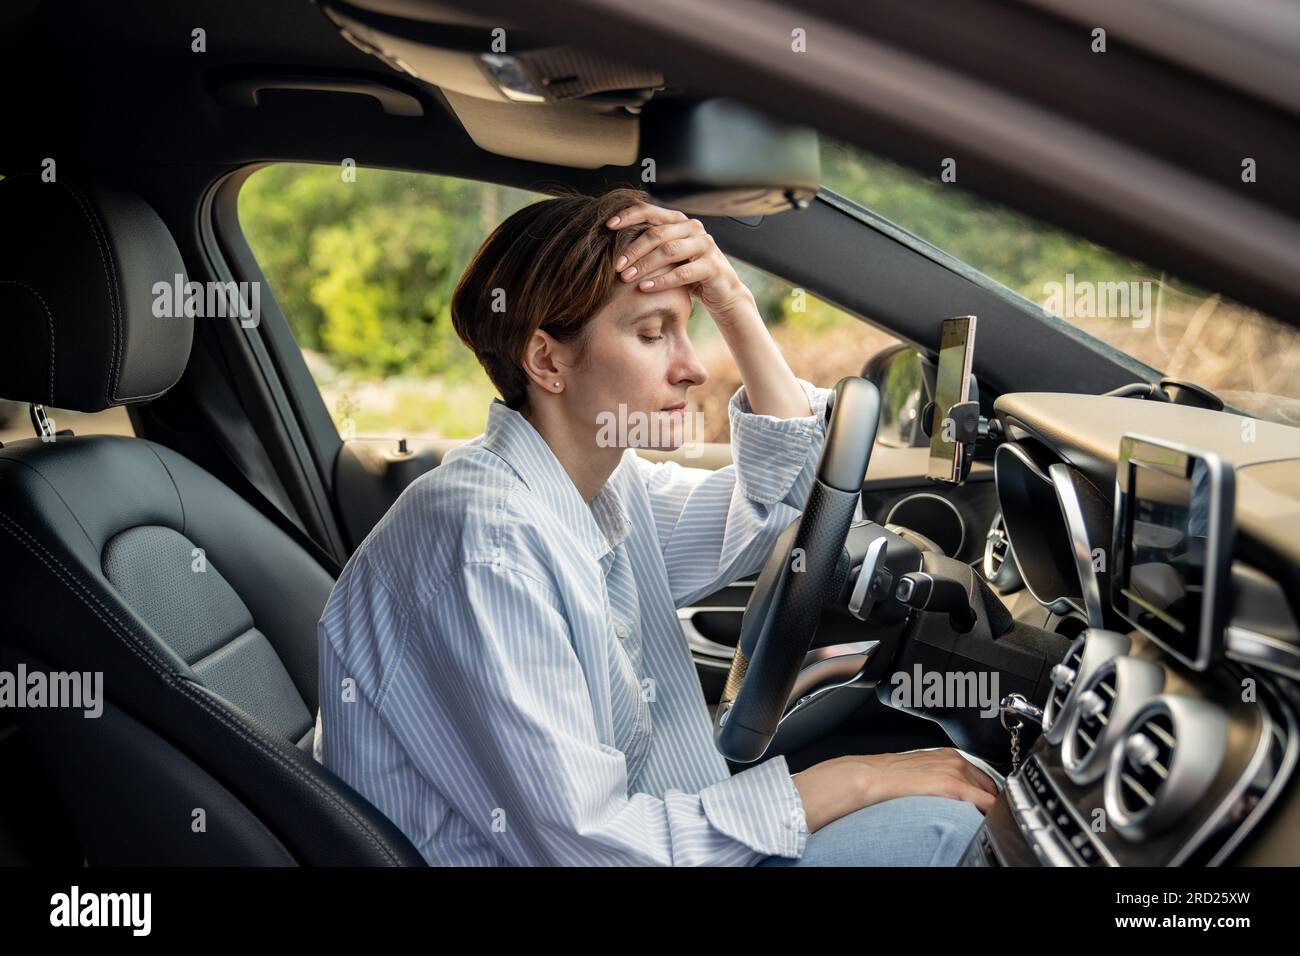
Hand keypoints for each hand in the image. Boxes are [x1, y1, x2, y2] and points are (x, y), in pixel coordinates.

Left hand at [606, 201, 753, 322]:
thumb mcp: (669, 256)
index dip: (628, 216)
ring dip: (644, 265)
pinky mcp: (712, 266)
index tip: (608, 226)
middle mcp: (693, 228)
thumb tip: (612, 242)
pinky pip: (682, 273)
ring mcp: (705, 245)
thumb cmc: (689, 274)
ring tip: (626, 277)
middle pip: (657, 233)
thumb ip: (650, 246)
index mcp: (679, 221)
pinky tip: (645, 288)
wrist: (722, 293)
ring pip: (668, 251)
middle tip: (616, 265)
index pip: (650, 211)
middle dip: (633, 249)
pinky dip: (661, 281)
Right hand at [792, 748, 997, 833]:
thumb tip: (950, 797)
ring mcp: (955, 771)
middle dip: (989, 801)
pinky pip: (985, 802)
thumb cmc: (889, 778)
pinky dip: (990, 812)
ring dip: (988, 807)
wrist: (872, 777)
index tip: (985, 807)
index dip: (986, 794)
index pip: (981, 777)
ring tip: (980, 821)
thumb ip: (940, 779)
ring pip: (990, 794)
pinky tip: (984, 821)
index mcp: (948, 756)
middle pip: (989, 785)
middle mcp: (955, 760)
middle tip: (984, 817)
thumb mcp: (921, 773)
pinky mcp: (952, 785)